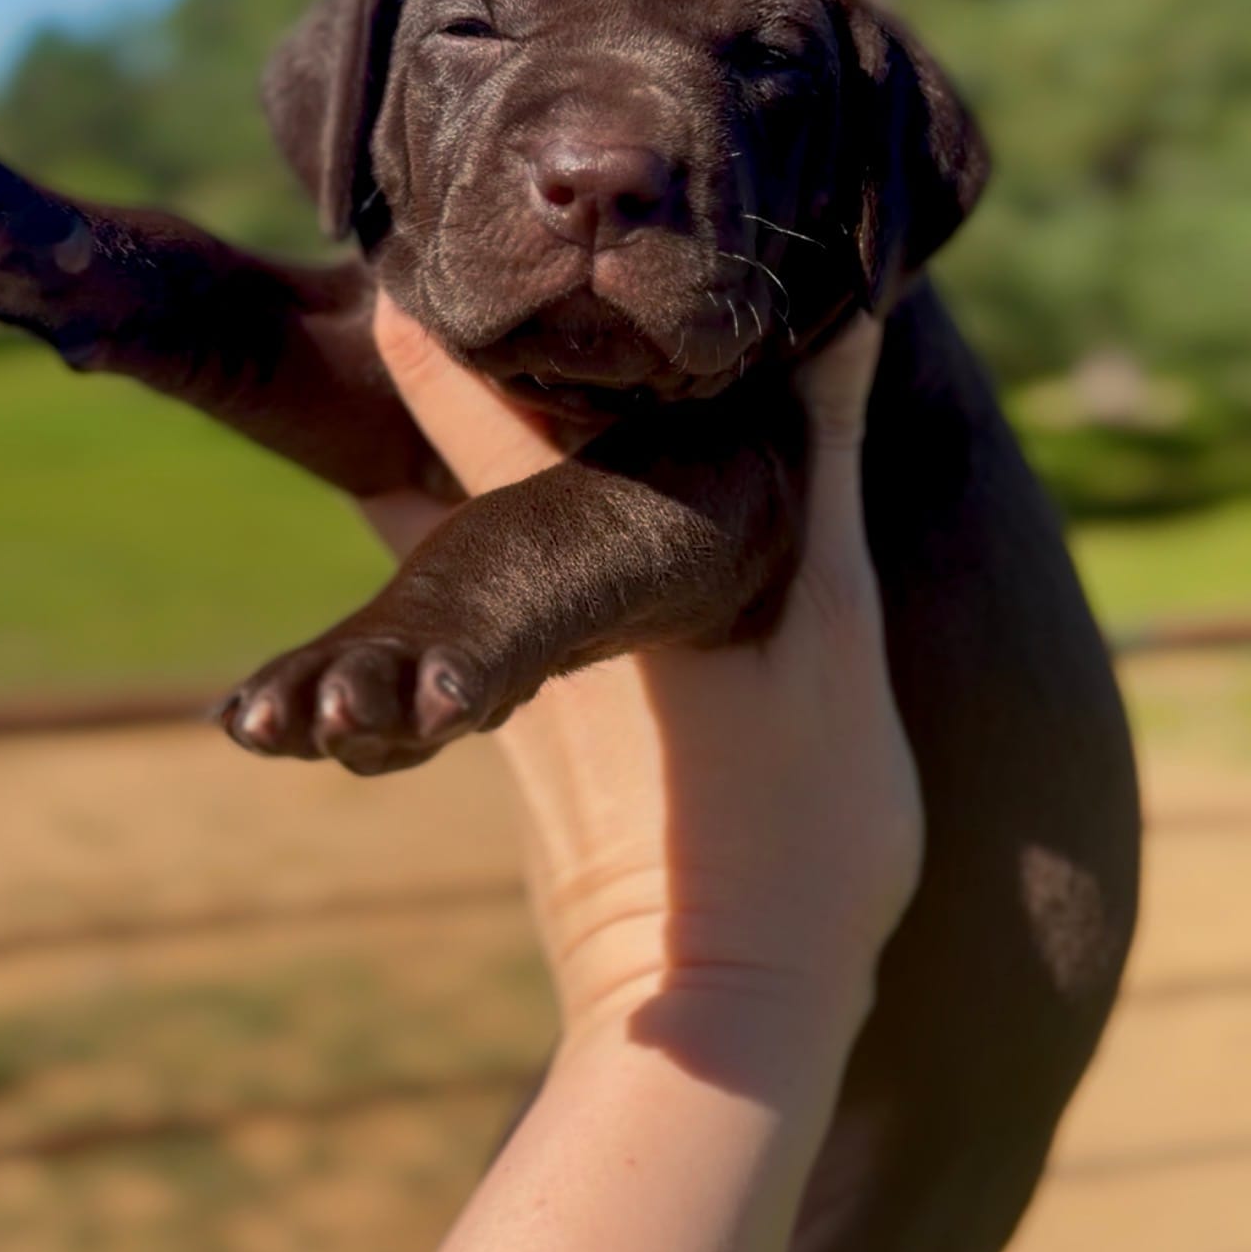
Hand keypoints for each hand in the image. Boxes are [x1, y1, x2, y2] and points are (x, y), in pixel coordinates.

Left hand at [364, 300, 921, 1084]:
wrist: (722, 1007)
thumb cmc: (795, 830)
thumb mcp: (836, 639)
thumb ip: (826, 479)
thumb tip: (842, 332)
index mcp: (566, 566)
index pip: (455, 399)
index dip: (430, 310)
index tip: (428, 244)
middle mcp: (495, 614)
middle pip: (408, 462)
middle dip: (425, 380)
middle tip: (452, 299)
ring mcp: (500, 684)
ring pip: (432, 540)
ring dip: (455, 463)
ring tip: (511, 392)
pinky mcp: (522, 743)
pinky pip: (474, 610)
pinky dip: (492, 547)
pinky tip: (551, 534)